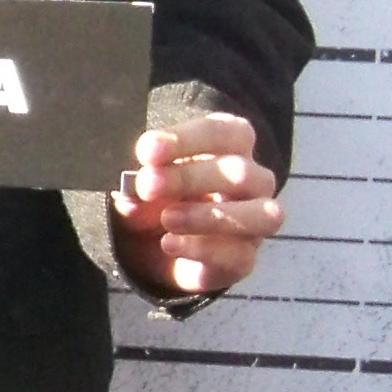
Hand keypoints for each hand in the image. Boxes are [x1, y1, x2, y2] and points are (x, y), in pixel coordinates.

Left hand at [111, 108, 280, 299]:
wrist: (153, 250)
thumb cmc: (154, 200)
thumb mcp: (139, 188)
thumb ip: (138, 187)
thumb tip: (132, 195)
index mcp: (230, 148)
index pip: (223, 133)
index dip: (187, 139)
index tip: (147, 149)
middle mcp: (252, 181)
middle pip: (240, 171)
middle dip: (189, 177)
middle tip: (147, 185)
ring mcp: (256, 221)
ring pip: (260, 214)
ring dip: (210, 216)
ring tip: (167, 218)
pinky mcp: (245, 258)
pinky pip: (239, 255)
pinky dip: (202, 249)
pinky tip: (169, 244)